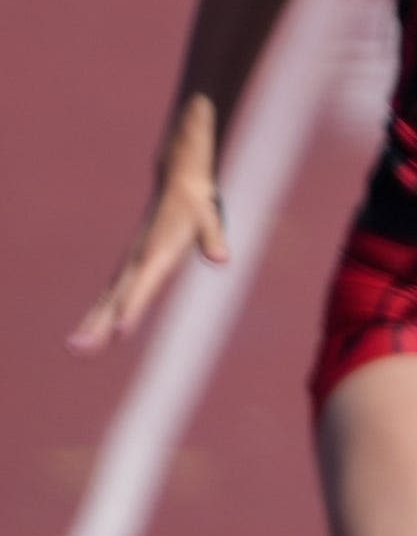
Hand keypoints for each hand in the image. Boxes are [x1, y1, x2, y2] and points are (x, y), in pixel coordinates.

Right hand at [71, 151, 226, 350]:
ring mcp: (130, 264)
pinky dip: (99, 313)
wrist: (178, 185)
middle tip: (79, 350)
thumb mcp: (210, 219)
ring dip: (91, 323)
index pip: (142, 286)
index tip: (120, 332)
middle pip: (115, 300)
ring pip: (107, 300)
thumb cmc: (196, 205)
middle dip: (98, 325)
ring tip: (74, 349)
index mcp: (156, 254)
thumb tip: (221, 258)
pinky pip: (111, 295)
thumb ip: (213, 239)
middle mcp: (137, 262)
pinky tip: (89, 330)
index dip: (132, 308)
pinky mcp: (131, 266)